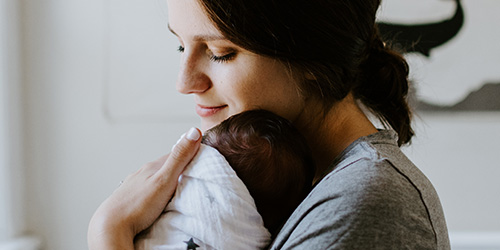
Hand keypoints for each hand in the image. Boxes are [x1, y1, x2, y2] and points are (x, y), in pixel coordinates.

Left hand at [88, 127, 201, 249]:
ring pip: (153, 179)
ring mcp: (133, 186)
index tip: (201, 157)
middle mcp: (141, 174)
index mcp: (151, 167)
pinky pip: (145, 192)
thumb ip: (179, 157)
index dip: (189, 154)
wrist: (110, 227)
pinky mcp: (128, 200)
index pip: (174, 154)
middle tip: (191, 176)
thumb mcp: (164, 180)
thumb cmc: (138, 206)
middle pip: (163, 167)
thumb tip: (193, 131)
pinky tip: (156, 201)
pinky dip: (154, 193)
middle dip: (177, 169)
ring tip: (175, 190)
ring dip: (165, 182)